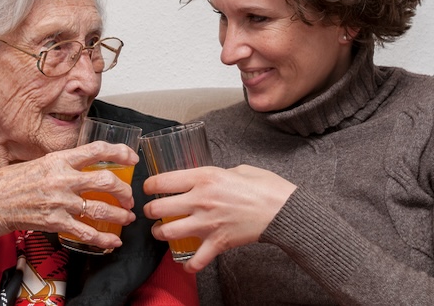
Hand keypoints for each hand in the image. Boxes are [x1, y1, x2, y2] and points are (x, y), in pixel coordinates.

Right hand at [0, 141, 137, 253]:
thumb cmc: (9, 183)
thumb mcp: (37, 162)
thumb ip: (61, 162)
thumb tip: (81, 161)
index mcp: (59, 159)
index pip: (96, 150)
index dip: (119, 152)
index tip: (132, 157)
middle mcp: (63, 179)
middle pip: (106, 180)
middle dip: (124, 190)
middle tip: (129, 196)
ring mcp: (60, 202)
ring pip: (101, 208)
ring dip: (119, 214)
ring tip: (127, 217)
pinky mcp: (56, 222)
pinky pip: (86, 231)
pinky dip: (104, 238)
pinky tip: (113, 240)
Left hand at [143, 164, 295, 272]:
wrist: (284, 210)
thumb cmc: (265, 187)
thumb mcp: (237, 169)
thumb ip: (216, 175)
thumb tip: (206, 180)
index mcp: (205, 178)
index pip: (162, 181)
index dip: (149, 185)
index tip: (148, 188)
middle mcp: (201, 200)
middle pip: (158, 209)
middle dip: (150, 211)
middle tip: (152, 212)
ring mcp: (208, 223)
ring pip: (168, 233)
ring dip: (161, 234)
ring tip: (163, 232)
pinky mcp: (218, 243)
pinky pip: (195, 260)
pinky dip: (188, 266)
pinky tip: (186, 264)